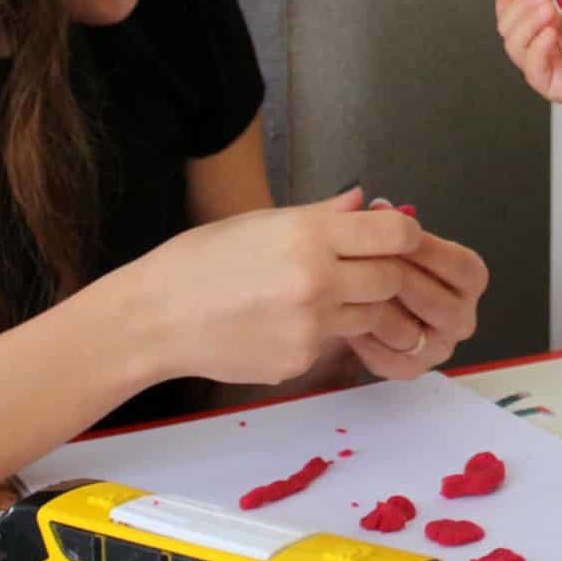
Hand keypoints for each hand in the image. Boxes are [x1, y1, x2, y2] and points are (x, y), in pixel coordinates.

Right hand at [118, 188, 481, 385]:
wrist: (155, 319)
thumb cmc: (200, 261)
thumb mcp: (259, 223)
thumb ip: (321, 215)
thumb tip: (365, 201)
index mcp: (307, 235)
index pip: (394, 233)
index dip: (406, 235)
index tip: (401, 239)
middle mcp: (316, 279)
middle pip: (392, 278)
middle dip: (389, 274)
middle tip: (369, 272)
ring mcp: (311, 325)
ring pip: (370, 315)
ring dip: (362, 307)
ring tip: (326, 298)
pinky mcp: (300, 359)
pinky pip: (334, 343)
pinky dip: (325, 334)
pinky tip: (287, 323)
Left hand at [346, 198, 488, 379]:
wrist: (353, 303)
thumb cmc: (377, 266)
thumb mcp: (380, 238)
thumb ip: (376, 220)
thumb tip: (363, 202)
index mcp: (468, 279)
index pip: (462, 266)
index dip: (428, 252)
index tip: (394, 238)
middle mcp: (462, 316)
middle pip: (443, 304)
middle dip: (403, 284)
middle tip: (369, 268)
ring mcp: (439, 346)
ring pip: (417, 335)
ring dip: (384, 315)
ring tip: (354, 296)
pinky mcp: (413, 369)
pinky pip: (394, 362)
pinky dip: (370, 344)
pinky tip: (349, 325)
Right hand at [495, 0, 561, 105]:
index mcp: (544, 26)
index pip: (512, 16)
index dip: (506, 2)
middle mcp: (540, 46)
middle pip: (508, 29)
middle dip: (520, 10)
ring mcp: (545, 66)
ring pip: (515, 47)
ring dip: (528, 25)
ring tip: (550, 11)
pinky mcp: (552, 85)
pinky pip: (533, 69)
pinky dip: (537, 49)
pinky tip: (551, 34)